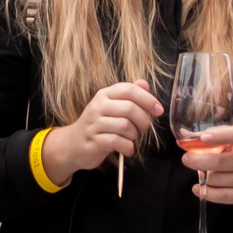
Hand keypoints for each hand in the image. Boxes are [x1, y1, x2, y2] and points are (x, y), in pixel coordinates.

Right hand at [44, 81, 160, 183]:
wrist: (73, 144)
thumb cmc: (98, 125)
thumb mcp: (112, 106)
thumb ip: (128, 95)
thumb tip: (144, 84)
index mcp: (104, 95)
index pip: (129, 89)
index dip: (148, 99)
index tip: (159, 110)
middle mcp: (98, 106)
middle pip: (130, 108)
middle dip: (143, 121)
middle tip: (142, 129)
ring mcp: (94, 124)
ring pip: (125, 126)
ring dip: (134, 136)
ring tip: (131, 138)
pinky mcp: (94, 141)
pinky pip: (118, 142)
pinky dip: (128, 148)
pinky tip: (127, 149)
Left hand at [182, 125, 232, 206]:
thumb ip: (213, 138)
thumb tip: (184, 135)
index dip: (220, 135)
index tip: (203, 137)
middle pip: (221, 162)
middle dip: (198, 160)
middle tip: (186, 158)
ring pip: (216, 179)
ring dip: (204, 176)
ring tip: (203, 172)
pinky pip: (220, 196)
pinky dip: (205, 192)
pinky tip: (198, 187)